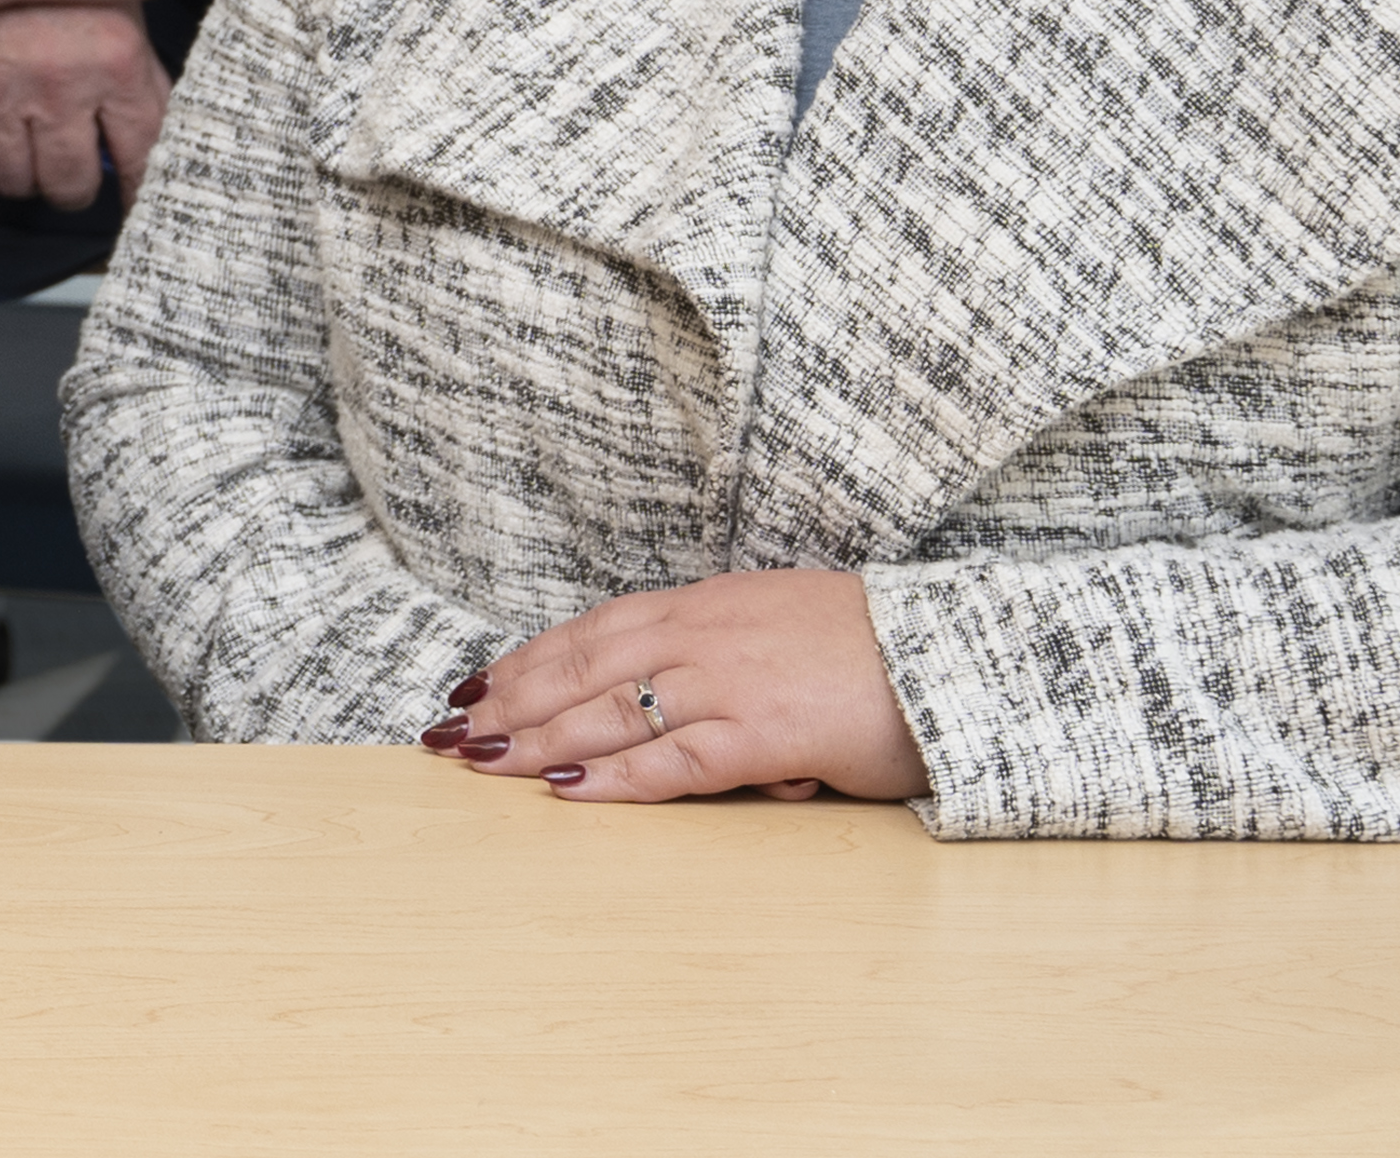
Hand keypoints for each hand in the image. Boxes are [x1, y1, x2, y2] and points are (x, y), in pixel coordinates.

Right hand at [0, 0, 167, 209]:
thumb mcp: (122, 20)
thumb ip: (142, 87)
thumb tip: (151, 156)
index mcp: (116, 63)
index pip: (139, 159)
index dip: (134, 193)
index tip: (130, 207)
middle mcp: (61, 82)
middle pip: (69, 184)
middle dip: (69, 187)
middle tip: (64, 170)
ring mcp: (0, 86)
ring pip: (13, 182)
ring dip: (20, 179)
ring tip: (23, 156)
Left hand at [428, 570, 927, 805]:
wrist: (951, 652)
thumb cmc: (869, 650)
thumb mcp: (777, 629)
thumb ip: (721, 657)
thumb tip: (682, 703)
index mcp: (705, 607)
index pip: (593, 632)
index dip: (529, 660)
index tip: (476, 685)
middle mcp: (703, 636)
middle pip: (582, 669)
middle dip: (508, 702)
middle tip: (449, 732)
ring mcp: (730, 683)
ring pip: (610, 712)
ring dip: (538, 741)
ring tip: (483, 763)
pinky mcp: (765, 733)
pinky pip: (674, 760)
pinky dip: (617, 777)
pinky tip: (569, 792)